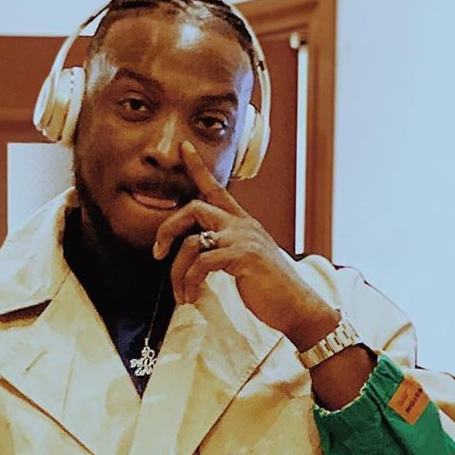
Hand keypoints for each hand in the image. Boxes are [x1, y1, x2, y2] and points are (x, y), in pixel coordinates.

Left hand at [152, 141, 336, 346]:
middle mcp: (242, 224)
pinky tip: (192, 296)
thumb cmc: (269, 288)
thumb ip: (224, 248)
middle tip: (157, 254)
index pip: (217, 188)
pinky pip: (202, 263)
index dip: (198, 167)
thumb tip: (196, 252)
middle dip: (167, 229)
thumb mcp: (245, 260)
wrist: (297, 307)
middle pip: (194, 208)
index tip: (183, 147)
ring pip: (192, 242)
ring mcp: (243, 238)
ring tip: (181, 293)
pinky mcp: (243, 256)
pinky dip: (190, 282)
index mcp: (242, 223)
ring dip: (178, 272)